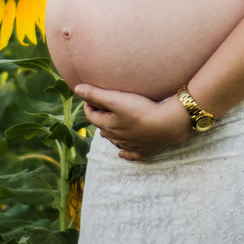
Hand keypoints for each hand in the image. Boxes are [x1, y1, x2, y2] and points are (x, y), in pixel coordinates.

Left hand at [73, 86, 191, 160]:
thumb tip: (77, 89)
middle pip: (103, 128)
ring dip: (110, 134)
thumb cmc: (141, 110)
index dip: (89, 105)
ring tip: (109, 127)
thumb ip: (96, 94)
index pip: (91, 116)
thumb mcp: (116, 99)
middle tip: (101, 109)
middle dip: (100, 118)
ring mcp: (130, 146)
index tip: (90, 97)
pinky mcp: (144, 151)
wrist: (166, 125)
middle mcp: (116, 138)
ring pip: (115, 141)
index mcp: (107, 125)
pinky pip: (130, 154)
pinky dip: (124, 153)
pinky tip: (121, 152)